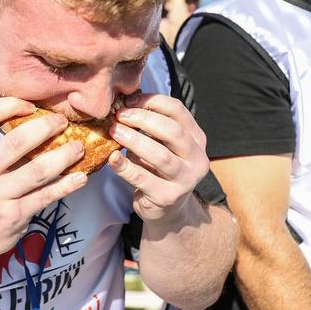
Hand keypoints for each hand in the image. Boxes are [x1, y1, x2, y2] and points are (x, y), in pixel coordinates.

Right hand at [0, 97, 89, 271]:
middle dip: (46, 126)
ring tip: (78, 147)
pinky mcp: (13, 217)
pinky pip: (45, 196)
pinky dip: (66, 185)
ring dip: (64, 155)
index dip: (12, 104)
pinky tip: (79, 177)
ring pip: (38, 170)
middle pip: (18, 141)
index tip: (31, 107)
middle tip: (62, 122)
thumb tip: (26, 117)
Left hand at [107, 93, 209, 223]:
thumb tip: (125, 102)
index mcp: (197, 139)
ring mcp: (185, 180)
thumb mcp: (161, 145)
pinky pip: (143, 178)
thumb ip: (152, 126)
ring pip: (160, 155)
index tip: (128, 100)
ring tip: (114, 131)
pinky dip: (125, 167)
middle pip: (172, 131)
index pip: (178, 111)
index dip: (152, 101)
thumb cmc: (158, 170)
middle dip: (143, 119)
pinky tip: (113, 158)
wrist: (165, 209)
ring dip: (134, 140)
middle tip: (120, 115)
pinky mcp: (168, 197)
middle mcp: (197, 158)